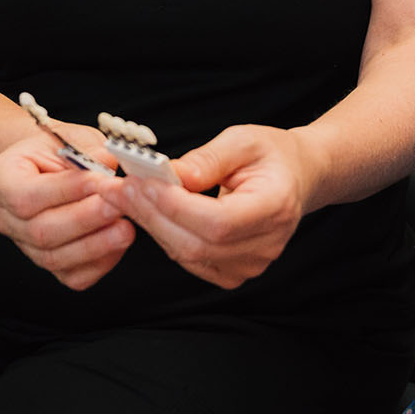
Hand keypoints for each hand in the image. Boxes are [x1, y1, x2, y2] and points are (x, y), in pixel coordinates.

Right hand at [0, 124, 132, 290]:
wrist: (48, 165)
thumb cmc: (57, 149)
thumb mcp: (69, 137)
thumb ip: (85, 150)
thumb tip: (107, 162)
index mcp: (3, 179)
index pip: (26, 195)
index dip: (65, 190)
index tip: (100, 180)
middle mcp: (7, 218)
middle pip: (41, 231)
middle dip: (85, 219)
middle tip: (118, 204)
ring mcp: (26, 246)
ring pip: (56, 258)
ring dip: (96, 244)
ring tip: (125, 226)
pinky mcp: (51, 264)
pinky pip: (73, 275)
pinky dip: (100, 262)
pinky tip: (119, 242)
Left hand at [101, 124, 315, 289]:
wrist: (294, 179)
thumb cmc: (270, 155)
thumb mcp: (243, 140)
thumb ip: (208, 159)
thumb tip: (170, 174)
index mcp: (275, 208)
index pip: (219, 222)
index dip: (177, 207)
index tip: (143, 183)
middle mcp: (265, 245)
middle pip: (198, 244)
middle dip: (152, 214)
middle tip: (120, 188)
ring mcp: (250, 265)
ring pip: (188, 254)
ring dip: (152, 224)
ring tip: (126, 196)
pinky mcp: (233, 272)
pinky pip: (189, 260)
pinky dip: (164, 235)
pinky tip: (148, 211)